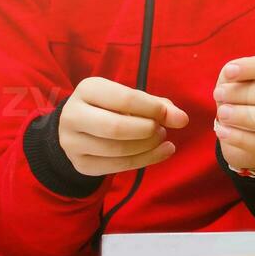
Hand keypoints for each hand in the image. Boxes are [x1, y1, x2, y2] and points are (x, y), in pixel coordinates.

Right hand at [58, 77, 189, 176]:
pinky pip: (117, 166)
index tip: (175, 117)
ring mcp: (73, 142)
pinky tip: (161, 152)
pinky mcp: (81, 164)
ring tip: (161, 139)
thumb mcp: (129, 98)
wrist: (78, 128)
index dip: (153, 109)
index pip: (125, 99)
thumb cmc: (111, 107)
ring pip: (117, 150)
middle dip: (147, 131)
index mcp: (87, 89)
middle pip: (116, 128)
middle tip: (163, 130)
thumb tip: (181, 119)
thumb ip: (155, 105)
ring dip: (147, 146)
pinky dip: (145, 160)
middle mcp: (73, 115)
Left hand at [212, 52, 254, 172]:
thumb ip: (232, 74)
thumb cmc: (237, 99)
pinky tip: (222, 131)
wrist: (236, 131)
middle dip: (243, 93)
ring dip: (245, 116)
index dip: (252, 67)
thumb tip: (230, 73)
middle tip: (217, 94)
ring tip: (221, 114)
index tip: (228, 72)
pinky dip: (240, 137)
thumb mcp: (233, 82)